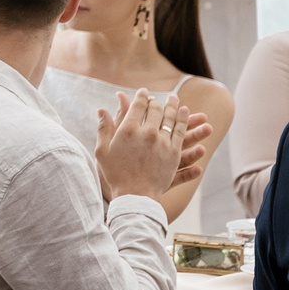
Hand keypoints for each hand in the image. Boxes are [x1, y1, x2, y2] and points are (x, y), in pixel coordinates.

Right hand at [93, 89, 209, 203]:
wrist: (134, 196)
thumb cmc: (115, 174)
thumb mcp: (102, 150)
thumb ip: (103, 128)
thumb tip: (101, 110)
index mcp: (128, 130)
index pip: (137, 106)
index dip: (141, 97)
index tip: (144, 92)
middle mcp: (147, 133)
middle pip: (156, 111)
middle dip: (158, 101)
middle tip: (161, 98)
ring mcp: (163, 144)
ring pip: (171, 120)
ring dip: (175, 109)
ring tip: (177, 102)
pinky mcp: (174, 155)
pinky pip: (181, 134)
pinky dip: (184, 123)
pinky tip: (186, 117)